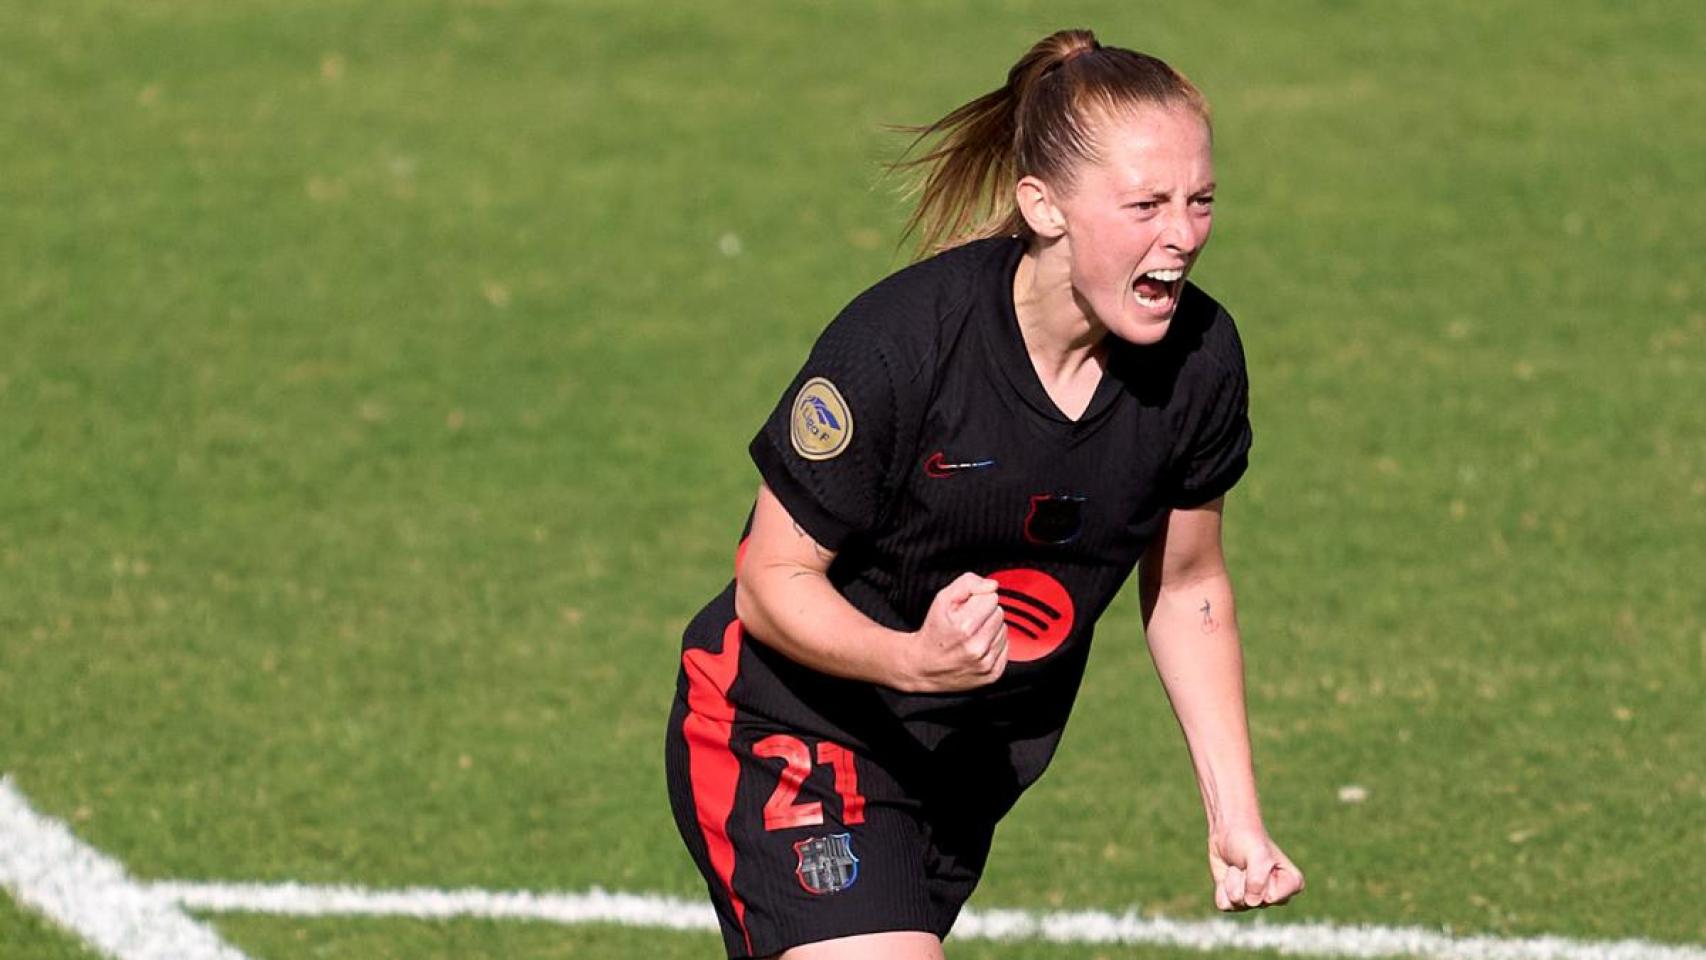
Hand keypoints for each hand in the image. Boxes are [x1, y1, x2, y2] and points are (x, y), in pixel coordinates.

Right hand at [899, 573, 1008, 692]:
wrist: (923, 667)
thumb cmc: (934, 632)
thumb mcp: (942, 600)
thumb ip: (967, 583)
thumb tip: (991, 586)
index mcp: (965, 626)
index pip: (991, 597)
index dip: (977, 600)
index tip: (965, 608)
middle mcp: (977, 647)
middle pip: (999, 613)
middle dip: (984, 614)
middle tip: (967, 622)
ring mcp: (985, 663)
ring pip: (1004, 630)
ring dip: (990, 629)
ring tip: (971, 635)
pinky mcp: (992, 674)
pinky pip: (1006, 647)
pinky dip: (993, 645)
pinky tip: (978, 647)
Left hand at [1208, 823, 1303, 910]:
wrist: (1227, 831)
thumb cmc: (1248, 839)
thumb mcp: (1257, 853)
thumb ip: (1258, 879)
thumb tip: (1251, 902)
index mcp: (1291, 884)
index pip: (1271, 897)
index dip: (1259, 878)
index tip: (1261, 860)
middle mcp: (1276, 896)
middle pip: (1254, 902)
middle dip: (1244, 880)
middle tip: (1246, 863)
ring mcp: (1256, 900)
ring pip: (1238, 904)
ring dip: (1231, 882)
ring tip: (1237, 867)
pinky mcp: (1237, 901)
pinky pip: (1225, 905)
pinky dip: (1221, 888)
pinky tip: (1228, 874)